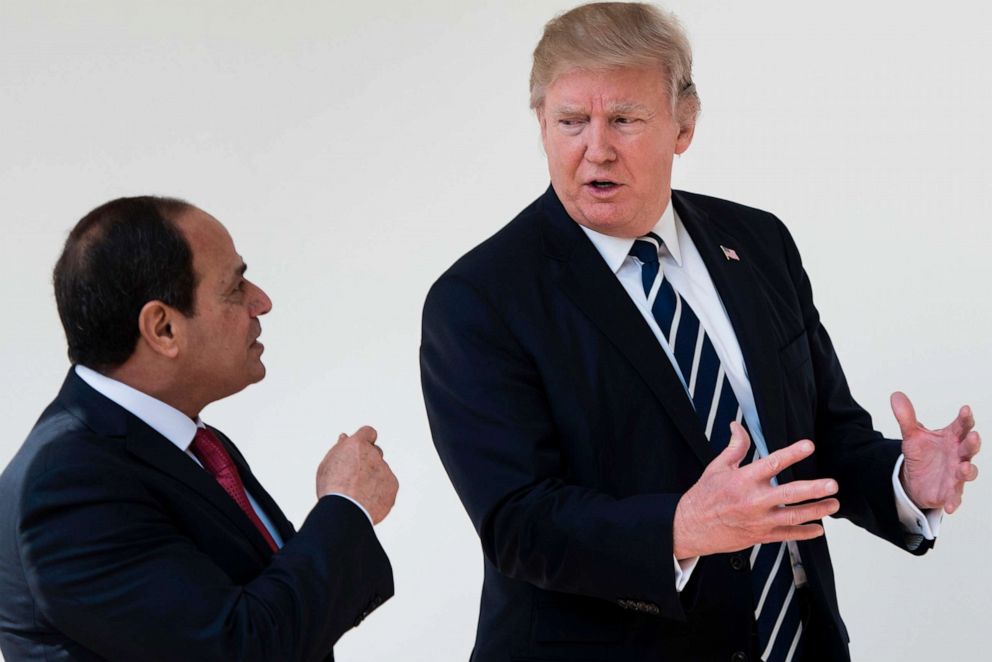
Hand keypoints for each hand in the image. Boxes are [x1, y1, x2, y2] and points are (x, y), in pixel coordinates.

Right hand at [316, 426, 398, 524]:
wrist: (345, 511)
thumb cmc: (333, 489)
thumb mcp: (328, 464)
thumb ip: (339, 449)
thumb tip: (345, 438)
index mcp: (357, 445)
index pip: (368, 432)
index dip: (364, 440)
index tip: (361, 448)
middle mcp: (374, 454)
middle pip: (375, 452)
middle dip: (368, 460)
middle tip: (355, 477)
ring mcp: (385, 469)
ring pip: (381, 470)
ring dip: (373, 478)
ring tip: (358, 493)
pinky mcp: (393, 484)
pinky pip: (388, 485)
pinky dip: (380, 491)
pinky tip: (367, 500)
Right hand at [672, 422, 839, 558]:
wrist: (691, 527)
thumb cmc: (704, 496)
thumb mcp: (717, 467)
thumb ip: (734, 447)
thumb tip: (737, 426)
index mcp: (743, 480)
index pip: (772, 464)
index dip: (792, 454)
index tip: (809, 446)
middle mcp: (753, 500)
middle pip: (789, 494)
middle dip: (813, 489)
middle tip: (832, 484)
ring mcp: (758, 521)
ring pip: (793, 516)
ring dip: (816, 510)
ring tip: (833, 503)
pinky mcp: (760, 536)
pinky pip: (787, 535)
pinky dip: (804, 533)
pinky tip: (818, 529)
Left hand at [892, 392, 979, 513]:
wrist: (915, 478)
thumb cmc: (923, 453)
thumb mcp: (912, 435)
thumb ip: (906, 417)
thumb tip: (895, 395)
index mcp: (952, 438)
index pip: (962, 426)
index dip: (965, 418)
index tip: (965, 409)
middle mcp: (958, 455)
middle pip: (969, 448)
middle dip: (972, 443)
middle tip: (973, 436)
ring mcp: (956, 474)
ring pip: (967, 472)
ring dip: (968, 470)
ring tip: (964, 468)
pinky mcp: (949, 492)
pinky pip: (954, 497)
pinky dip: (954, 501)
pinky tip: (949, 506)